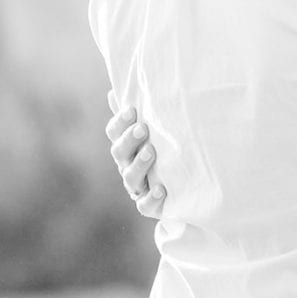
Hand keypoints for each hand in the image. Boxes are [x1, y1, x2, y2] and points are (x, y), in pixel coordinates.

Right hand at [106, 92, 166, 217]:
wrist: (183, 187)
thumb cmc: (164, 151)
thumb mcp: (154, 130)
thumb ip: (138, 113)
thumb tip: (116, 91)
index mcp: (126, 146)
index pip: (114, 132)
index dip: (120, 122)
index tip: (132, 110)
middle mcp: (126, 166)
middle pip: (118, 153)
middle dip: (129, 140)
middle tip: (143, 129)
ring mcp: (137, 187)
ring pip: (130, 178)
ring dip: (139, 164)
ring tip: (151, 153)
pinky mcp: (149, 206)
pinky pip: (145, 205)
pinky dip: (151, 198)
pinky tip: (161, 189)